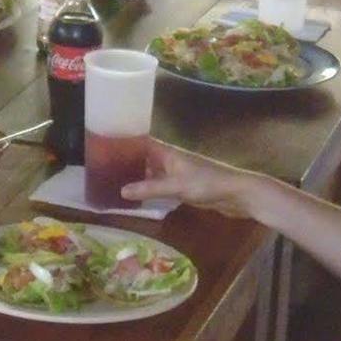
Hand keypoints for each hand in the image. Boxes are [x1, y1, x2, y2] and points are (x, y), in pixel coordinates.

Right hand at [117, 139, 262, 217]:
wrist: (237, 195)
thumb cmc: (207, 184)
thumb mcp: (175, 186)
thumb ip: (149, 189)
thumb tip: (121, 191)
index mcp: (168, 152)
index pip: (143, 143)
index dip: (126, 143)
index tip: (105, 148)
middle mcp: (171, 160)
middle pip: (145, 159)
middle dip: (128, 164)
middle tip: (104, 171)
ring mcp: (177, 174)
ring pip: (152, 174)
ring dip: (138, 178)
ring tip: (114, 184)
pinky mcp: (183, 188)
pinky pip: (160, 187)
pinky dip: (149, 190)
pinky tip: (137, 197)